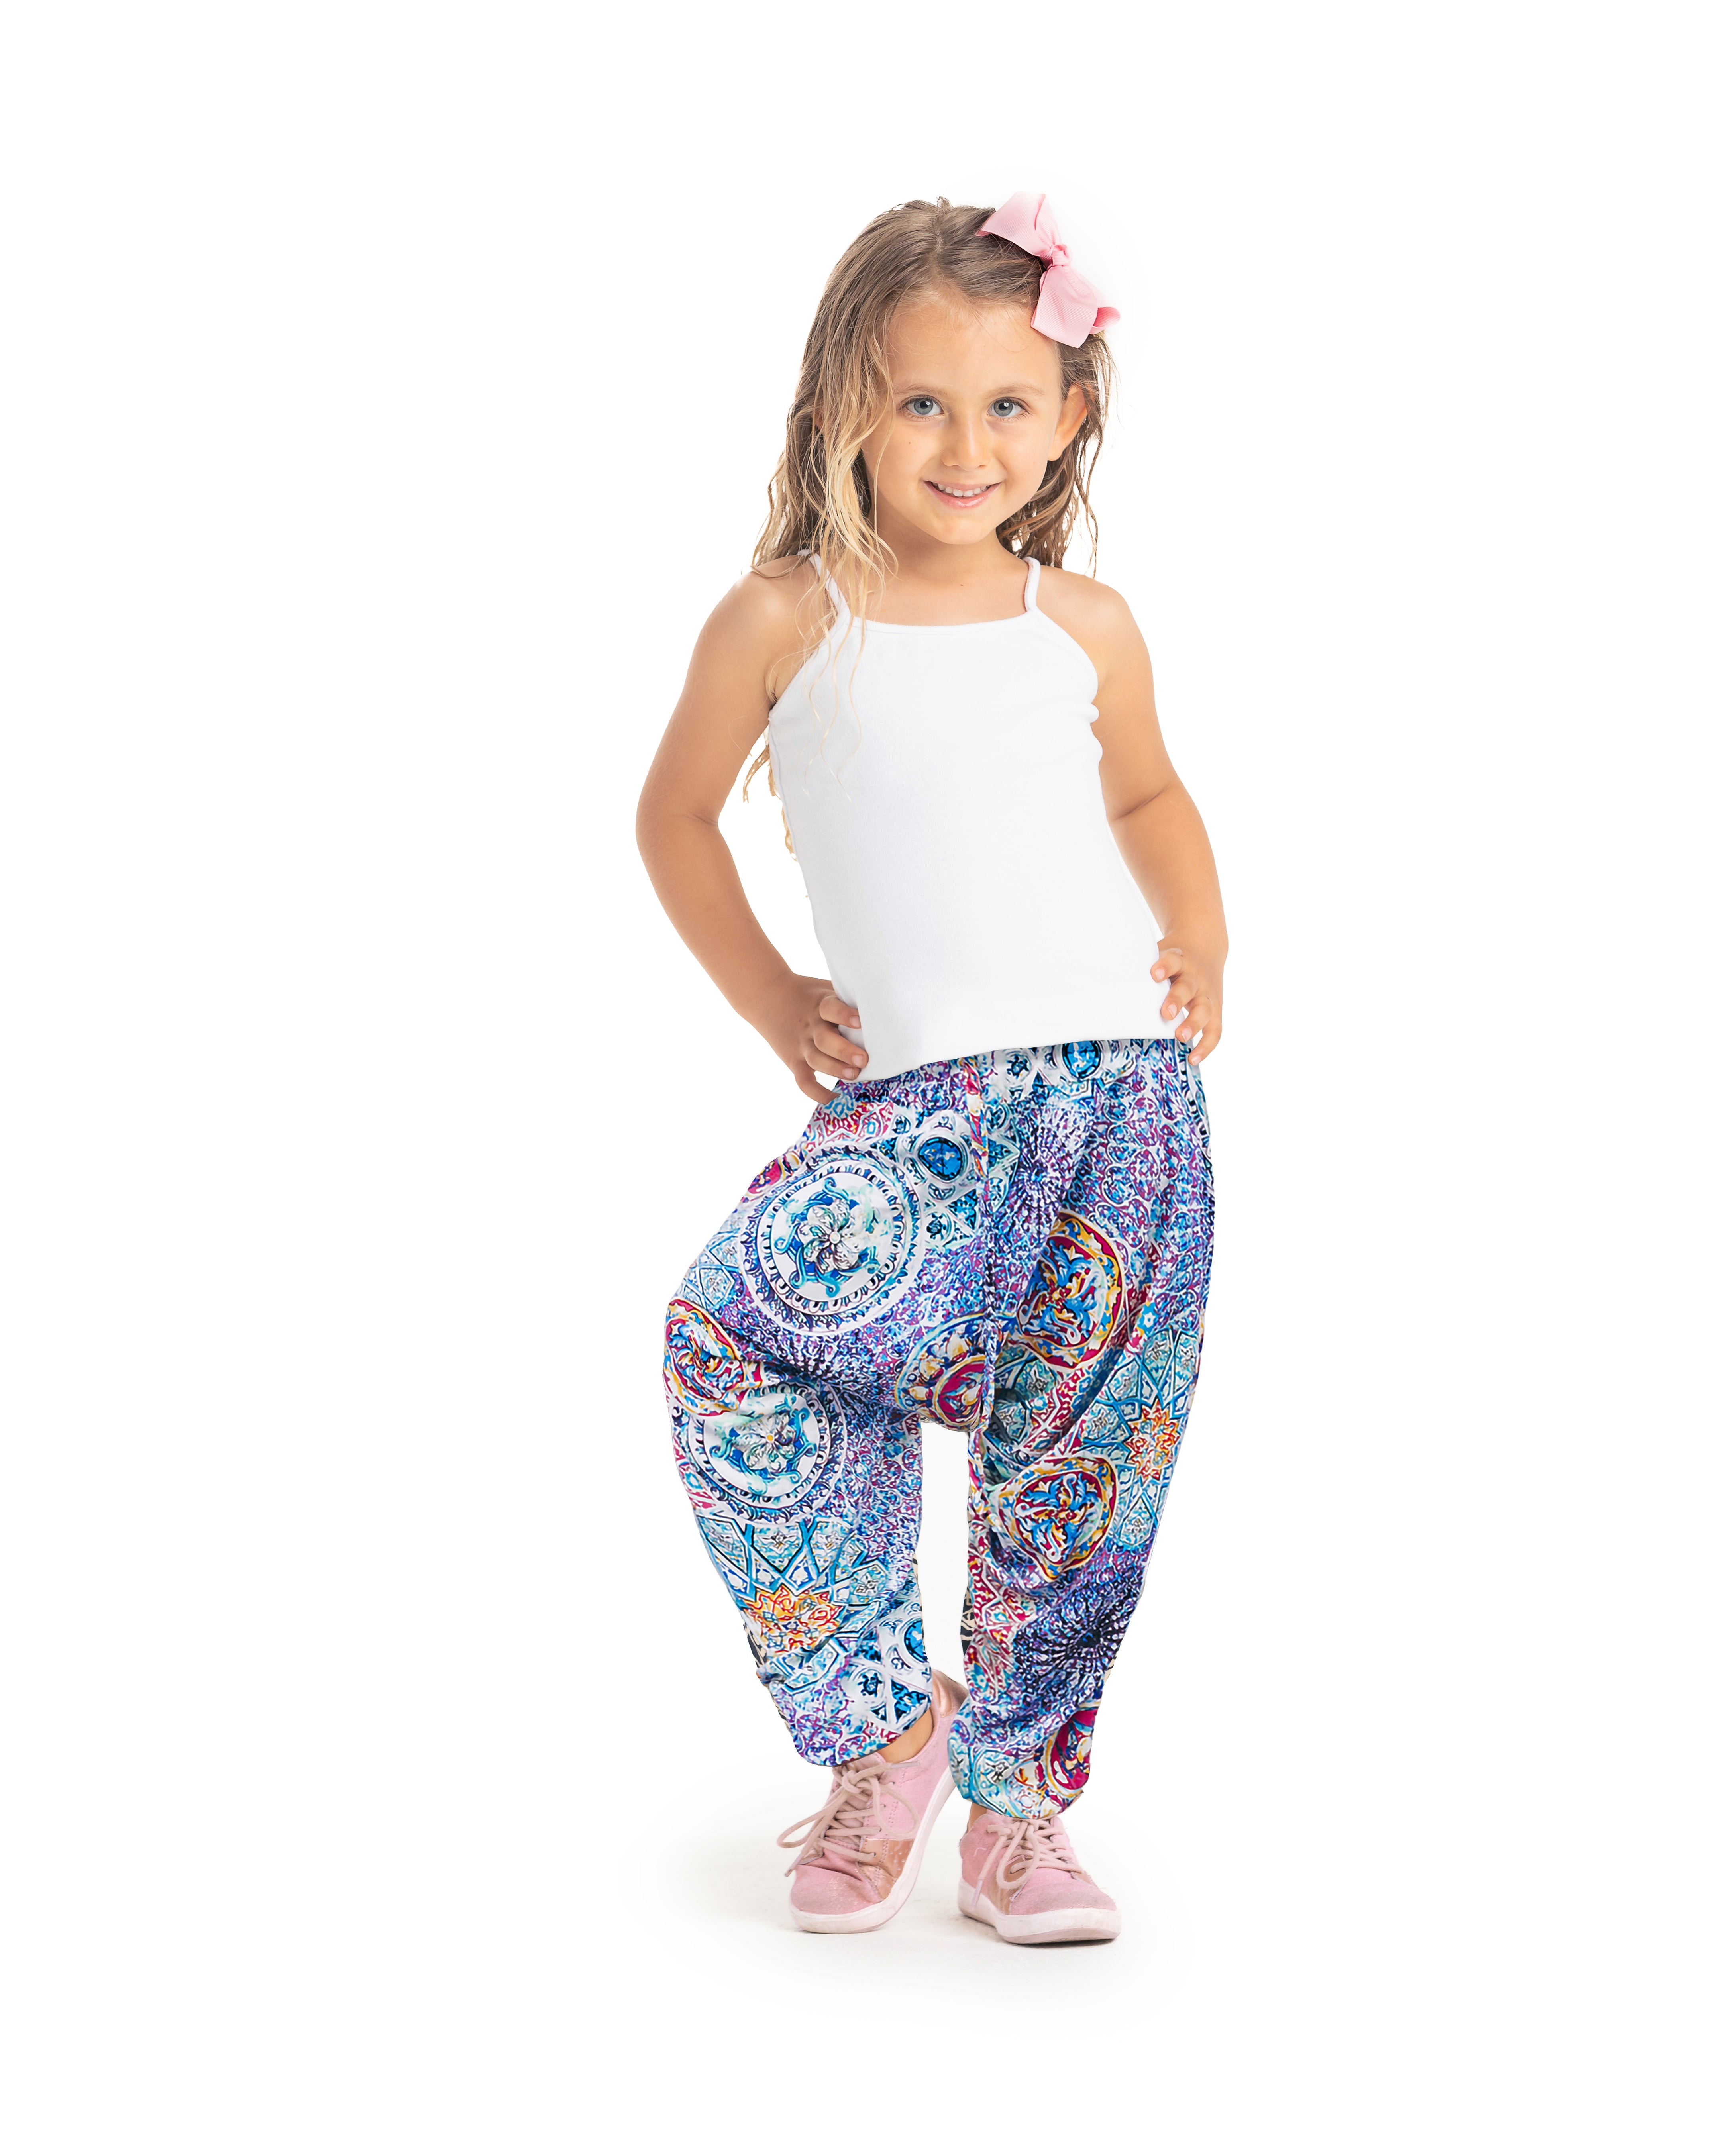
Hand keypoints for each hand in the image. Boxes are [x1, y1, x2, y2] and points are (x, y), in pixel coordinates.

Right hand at [752, 974, 870, 1102]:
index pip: (831, 1009)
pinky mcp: (795, 1061)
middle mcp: (811, 1027)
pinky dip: (817, 1093)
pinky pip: (804, 1081)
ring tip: (854, 1075)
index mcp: (821, 1005)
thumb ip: (848, 997)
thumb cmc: (810, 996)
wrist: (770, 997)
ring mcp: (802, 1045)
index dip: (844, 1015)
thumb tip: (885, 1002)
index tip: (860, 1021)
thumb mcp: (826, 989)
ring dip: (835, 1069)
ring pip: (816, 1060)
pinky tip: (834, 1098)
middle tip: (863, 1059)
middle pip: (825, 1040)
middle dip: (844, 1051)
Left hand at [1151, 944, 1223, 1061]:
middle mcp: (1195, 978)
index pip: (1173, 961)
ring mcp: (1206, 995)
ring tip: (1181, 1036)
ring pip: (1204, 1009)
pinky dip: (1206, 1046)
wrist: (1205, 947)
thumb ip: (1141, 967)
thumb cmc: (1174, 959)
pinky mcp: (1215, 1010)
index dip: (1165, 967)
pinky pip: (1214, 1030)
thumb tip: (1107, 982)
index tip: (1154, 975)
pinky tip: (1193, 1059)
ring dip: (1193, 1024)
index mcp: (1179, 960)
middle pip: (1188, 987)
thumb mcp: (1161, 954)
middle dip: (1177, 1000)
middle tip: (1166, 1013)